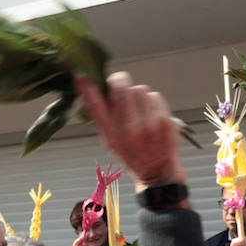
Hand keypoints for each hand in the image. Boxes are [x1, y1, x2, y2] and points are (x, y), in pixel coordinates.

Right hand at [77, 72, 186, 189]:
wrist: (159, 171)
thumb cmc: (132, 153)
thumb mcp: (110, 140)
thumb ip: (102, 116)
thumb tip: (92, 87)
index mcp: (111, 134)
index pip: (94, 105)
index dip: (86, 87)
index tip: (81, 74)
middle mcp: (128, 129)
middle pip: (121, 87)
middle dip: (119, 82)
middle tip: (119, 86)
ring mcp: (148, 124)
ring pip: (139, 89)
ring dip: (137, 94)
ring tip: (138, 108)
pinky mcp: (164, 120)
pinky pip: (154, 96)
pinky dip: (151, 101)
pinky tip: (151, 113)